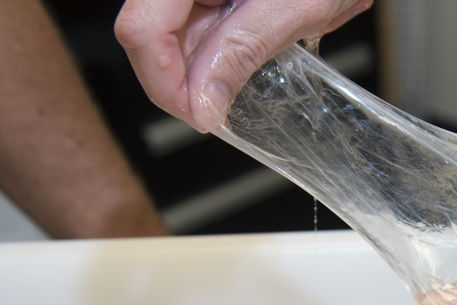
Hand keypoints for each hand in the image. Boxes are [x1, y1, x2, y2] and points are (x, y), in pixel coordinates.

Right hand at [115, 0, 372, 131]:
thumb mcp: (291, 7)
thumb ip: (241, 52)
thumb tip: (204, 105)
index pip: (140, 29)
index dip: (164, 83)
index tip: (199, 116)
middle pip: (148, 34)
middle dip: (180, 80)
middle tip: (216, 111)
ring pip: (167, 34)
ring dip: (197, 67)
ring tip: (236, 80)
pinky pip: (190, 23)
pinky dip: (209, 49)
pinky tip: (237, 59)